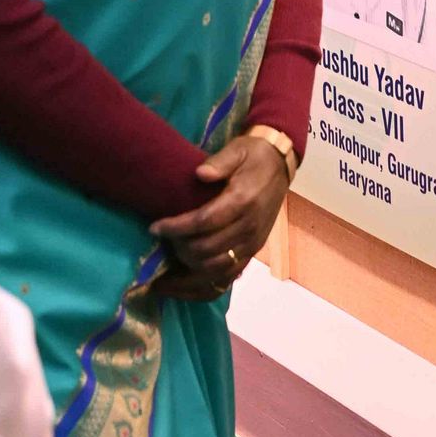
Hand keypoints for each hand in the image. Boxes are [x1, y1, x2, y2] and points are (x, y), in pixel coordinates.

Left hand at [151, 135, 289, 298]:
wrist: (280, 166)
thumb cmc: (254, 156)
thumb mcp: (238, 149)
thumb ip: (220, 161)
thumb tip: (200, 173)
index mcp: (243, 201)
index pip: (204, 222)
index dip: (176, 228)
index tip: (154, 227)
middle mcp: (249, 228)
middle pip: (206, 250)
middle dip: (178, 249)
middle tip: (161, 242)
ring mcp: (252, 244)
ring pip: (215, 270)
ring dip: (187, 272)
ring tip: (164, 270)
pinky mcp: (252, 253)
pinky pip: (227, 279)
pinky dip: (203, 287)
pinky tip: (182, 287)